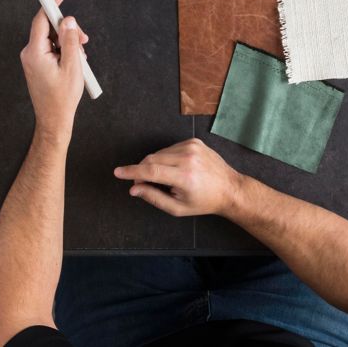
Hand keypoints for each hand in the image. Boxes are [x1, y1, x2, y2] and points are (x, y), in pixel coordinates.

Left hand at [20, 0, 88, 143]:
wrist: (54, 119)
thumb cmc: (62, 97)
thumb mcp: (73, 66)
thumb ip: (71, 41)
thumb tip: (68, 21)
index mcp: (35, 52)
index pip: (41, 20)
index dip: (50, 5)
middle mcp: (30, 53)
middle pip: (49, 29)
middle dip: (67, 31)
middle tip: (84, 40)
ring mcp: (32, 59)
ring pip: (52, 39)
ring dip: (68, 44)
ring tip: (79, 60)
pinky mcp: (37, 64)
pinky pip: (51, 48)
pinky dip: (64, 51)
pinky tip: (73, 63)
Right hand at [114, 138, 245, 216]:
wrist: (229, 188)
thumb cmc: (204, 201)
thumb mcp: (178, 208)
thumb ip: (153, 197)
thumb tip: (134, 188)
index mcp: (185, 177)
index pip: (151, 170)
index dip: (132, 171)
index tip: (118, 172)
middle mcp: (188, 158)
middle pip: (152, 159)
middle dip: (142, 170)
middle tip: (144, 184)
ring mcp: (192, 147)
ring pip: (160, 153)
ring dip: (155, 164)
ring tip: (168, 179)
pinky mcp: (194, 141)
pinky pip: (170, 148)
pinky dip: (167, 158)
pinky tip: (177, 169)